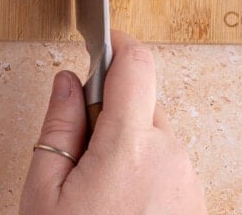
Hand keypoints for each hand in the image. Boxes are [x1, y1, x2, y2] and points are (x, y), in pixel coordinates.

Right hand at [21, 31, 206, 214]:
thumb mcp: (45, 194)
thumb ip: (59, 129)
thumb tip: (68, 82)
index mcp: (129, 147)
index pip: (135, 65)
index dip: (116, 46)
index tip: (102, 43)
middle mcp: (169, 158)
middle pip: (142, 105)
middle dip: (113, 116)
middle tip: (84, 155)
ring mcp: (188, 184)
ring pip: (156, 139)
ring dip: (132, 149)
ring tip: (103, 194)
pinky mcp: (196, 206)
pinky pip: (170, 169)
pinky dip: (149, 175)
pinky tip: (124, 206)